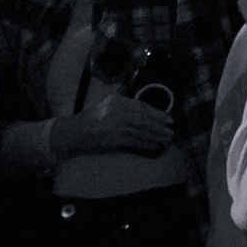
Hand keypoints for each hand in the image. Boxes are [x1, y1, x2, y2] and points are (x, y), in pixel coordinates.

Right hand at [52, 94, 175, 158]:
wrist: (76, 131)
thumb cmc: (94, 117)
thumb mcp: (109, 103)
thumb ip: (126, 104)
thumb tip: (147, 110)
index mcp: (118, 101)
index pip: (142, 106)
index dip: (157, 113)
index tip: (169, 119)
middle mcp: (119, 111)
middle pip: (144, 119)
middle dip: (159, 126)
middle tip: (170, 131)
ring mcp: (117, 125)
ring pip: (141, 131)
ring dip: (156, 136)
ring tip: (166, 139)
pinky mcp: (115, 138)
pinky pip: (134, 141)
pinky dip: (146, 144)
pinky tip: (154, 146)